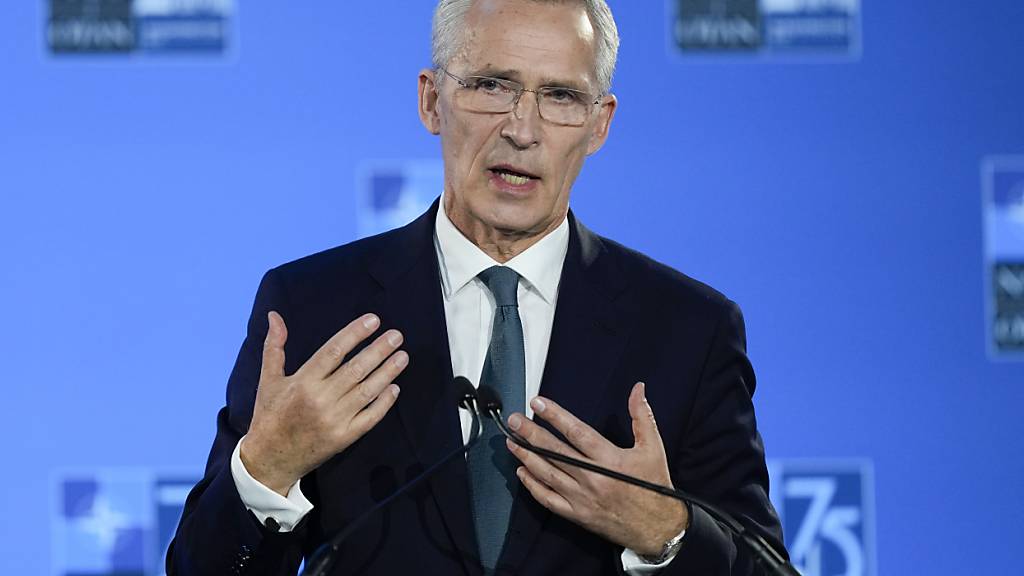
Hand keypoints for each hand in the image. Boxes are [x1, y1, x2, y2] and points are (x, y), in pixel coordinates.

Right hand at [240, 311, 407, 494]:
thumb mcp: (268, 380)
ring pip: (367, 391)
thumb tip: (275, 316)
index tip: (374, 320)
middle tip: (397, 335)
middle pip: (356, 369)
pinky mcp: (344, 437)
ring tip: (402, 356)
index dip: (355, 333)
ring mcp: (334, 420)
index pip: (334, 351)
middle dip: (379, 350)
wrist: (270, 460)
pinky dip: (384, 403)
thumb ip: (274, 346)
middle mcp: (320, 399)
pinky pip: (370, 417)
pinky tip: (395, 388)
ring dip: (387, 372)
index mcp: (302, 382)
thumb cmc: (270, 415)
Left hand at [506, 382, 687, 555]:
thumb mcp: (653, 448)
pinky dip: (533, 486)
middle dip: (531, 434)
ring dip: (527, 457)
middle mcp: (593, 479)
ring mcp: (582, 498)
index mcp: (611, 460)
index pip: (577, 432)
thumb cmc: (655, 487)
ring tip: (512, 442)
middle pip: (555, 452)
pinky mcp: (577, 514)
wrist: (658, 529)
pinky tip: (523, 473)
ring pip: (547, 475)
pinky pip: (549, 500)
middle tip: (514, 421)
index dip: (556, 416)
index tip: (538, 403)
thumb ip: (642, 416)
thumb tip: (637, 389)